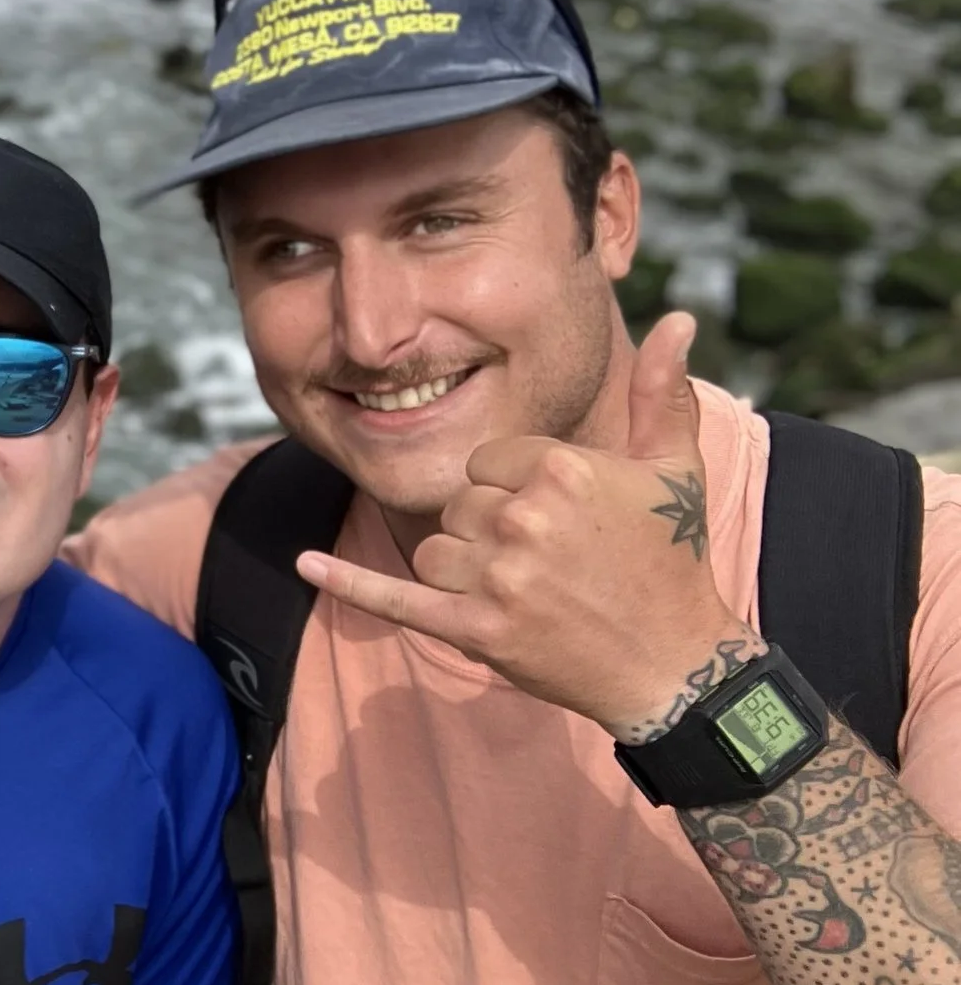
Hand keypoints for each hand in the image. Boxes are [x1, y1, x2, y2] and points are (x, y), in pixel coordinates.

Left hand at [296, 312, 742, 734]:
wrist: (673, 665)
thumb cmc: (673, 560)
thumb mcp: (675, 469)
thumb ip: (661, 390)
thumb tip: (679, 318)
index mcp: (560, 468)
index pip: (487, 460)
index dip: (514, 487)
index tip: (559, 516)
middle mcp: (523, 518)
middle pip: (459, 504)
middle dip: (490, 530)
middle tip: (550, 561)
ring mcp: (496, 578)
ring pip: (434, 548)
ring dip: (464, 569)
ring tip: (527, 590)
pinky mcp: (475, 628)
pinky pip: (394, 597)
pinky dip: (348, 583)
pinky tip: (304, 564)